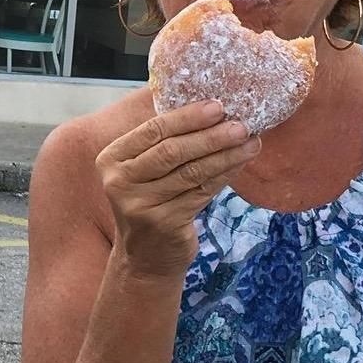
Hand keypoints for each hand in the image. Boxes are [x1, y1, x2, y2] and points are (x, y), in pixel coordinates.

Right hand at [96, 102, 260, 278]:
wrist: (144, 257)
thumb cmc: (150, 202)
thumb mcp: (143, 172)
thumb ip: (161, 143)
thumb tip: (208, 108)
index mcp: (111, 159)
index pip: (152, 130)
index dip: (187, 117)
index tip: (218, 106)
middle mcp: (119, 182)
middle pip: (172, 150)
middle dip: (210, 135)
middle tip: (241, 124)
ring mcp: (139, 205)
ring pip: (191, 172)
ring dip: (225, 155)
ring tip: (251, 142)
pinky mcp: (163, 223)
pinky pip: (201, 192)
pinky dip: (224, 175)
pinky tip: (240, 164)